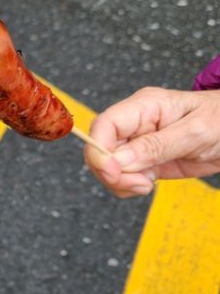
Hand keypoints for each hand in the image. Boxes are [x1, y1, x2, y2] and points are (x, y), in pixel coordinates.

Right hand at [84, 87, 219, 197]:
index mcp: (143, 107)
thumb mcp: (195, 132)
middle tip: (139, 184)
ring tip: (147, 184)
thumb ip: (155, 146)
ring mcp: (136, 143)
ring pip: (107, 166)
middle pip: (100, 149)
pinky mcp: (142, 160)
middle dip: (111, 172)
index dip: (99, 150)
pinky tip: (148, 184)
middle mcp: (134, 124)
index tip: (112, 172)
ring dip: (120, 183)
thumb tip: (118, 159)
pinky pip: (122, 177)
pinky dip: (128, 186)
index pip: (105, 124)